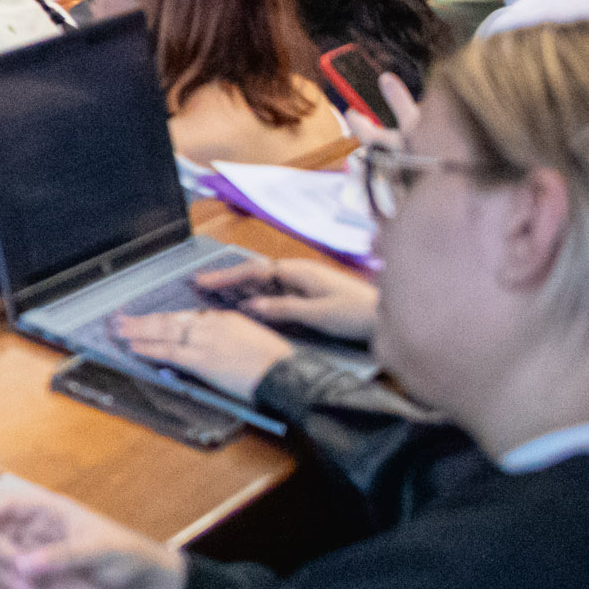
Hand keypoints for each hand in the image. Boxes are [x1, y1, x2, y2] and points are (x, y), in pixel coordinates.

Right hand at [0, 500, 187, 588]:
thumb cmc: (130, 559)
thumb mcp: (101, 552)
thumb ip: (62, 556)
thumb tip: (24, 564)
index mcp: (52, 512)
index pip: (11, 504)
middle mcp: (37, 532)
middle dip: (1, 557)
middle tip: (24, 580)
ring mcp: (34, 558)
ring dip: (4, 579)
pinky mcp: (36, 582)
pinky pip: (5, 584)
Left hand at [110, 307, 292, 399]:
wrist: (285, 372)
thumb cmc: (272, 360)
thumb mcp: (247, 337)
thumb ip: (224, 335)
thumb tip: (203, 342)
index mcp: (223, 318)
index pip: (185, 316)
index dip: (162, 318)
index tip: (147, 318)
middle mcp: (211, 324)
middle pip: (169, 319)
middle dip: (142, 320)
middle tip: (119, 319)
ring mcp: (205, 341)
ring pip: (164, 332)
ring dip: (138, 331)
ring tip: (119, 330)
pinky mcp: (203, 359)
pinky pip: (169, 351)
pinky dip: (149, 348)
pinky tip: (135, 347)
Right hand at [190, 256, 376, 342]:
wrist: (388, 317)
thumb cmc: (357, 314)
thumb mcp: (319, 314)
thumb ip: (283, 308)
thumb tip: (250, 304)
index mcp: (299, 272)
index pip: (254, 270)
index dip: (226, 276)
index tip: (202, 281)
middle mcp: (299, 272)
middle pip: (256, 271)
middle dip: (228, 276)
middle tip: (201, 284)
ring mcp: (305, 281)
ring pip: (265, 280)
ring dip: (240, 284)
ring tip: (216, 291)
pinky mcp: (310, 292)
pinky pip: (276, 288)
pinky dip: (257, 292)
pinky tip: (249, 301)